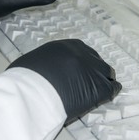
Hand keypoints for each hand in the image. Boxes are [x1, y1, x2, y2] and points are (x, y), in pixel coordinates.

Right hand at [7, 39, 121, 123]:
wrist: (32, 93)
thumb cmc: (25, 79)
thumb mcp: (32, 62)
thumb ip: (43, 62)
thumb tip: (40, 69)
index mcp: (65, 46)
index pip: (80, 51)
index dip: (81, 61)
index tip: (80, 68)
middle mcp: (82, 54)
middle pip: (94, 59)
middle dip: (94, 68)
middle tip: (91, 78)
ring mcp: (92, 70)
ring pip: (105, 72)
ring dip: (104, 78)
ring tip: (104, 84)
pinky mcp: (98, 88)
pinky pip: (112, 87)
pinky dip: (112, 90)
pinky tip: (112, 92)